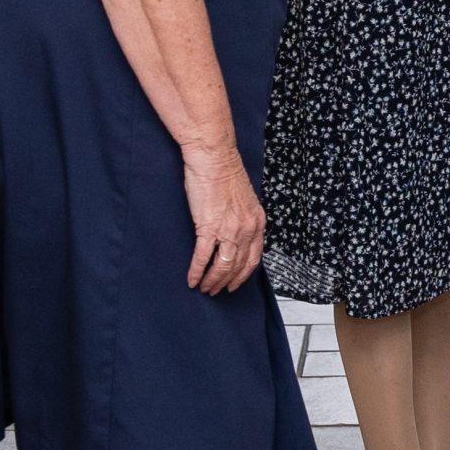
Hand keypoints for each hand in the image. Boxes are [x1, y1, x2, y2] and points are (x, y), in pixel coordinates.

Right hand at [181, 140, 265, 293]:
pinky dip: (197, 272)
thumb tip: (235, 234)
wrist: (214, 158)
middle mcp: (247, 229)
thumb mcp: (244, 200)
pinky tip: (192, 279)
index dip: (244, 275)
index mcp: (257, 222)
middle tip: (216, 291)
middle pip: (238, 266)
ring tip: (204, 288)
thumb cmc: (224, 174)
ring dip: (212, 281)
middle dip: (226, 282)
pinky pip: (203, 257)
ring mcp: (228, 229)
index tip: (235, 283)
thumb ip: (243, 219)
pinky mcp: (208, 227)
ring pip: (223, 266)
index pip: (254, 258)